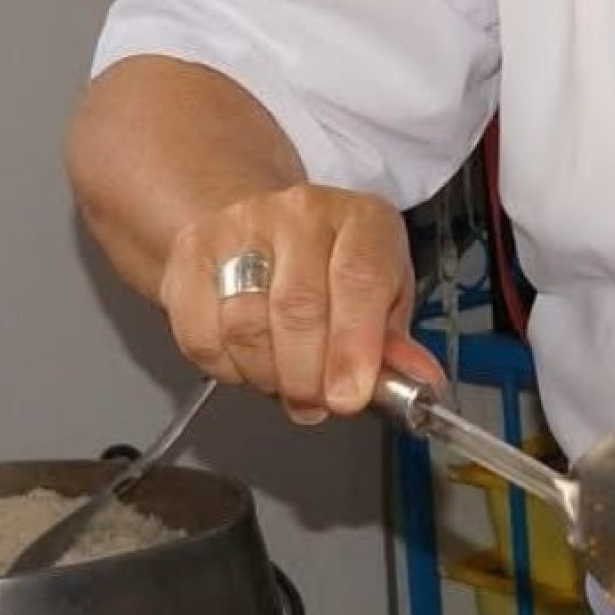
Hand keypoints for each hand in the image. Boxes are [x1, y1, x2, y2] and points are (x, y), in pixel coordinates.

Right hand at [159, 185, 443, 423]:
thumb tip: (421, 382)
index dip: (354, 347)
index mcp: (361, 219)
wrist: (266, 232)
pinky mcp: (192, 252)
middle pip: (297, 307)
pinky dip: (227, 369)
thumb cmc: (336, 271)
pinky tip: (249, 365)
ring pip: (246, 325)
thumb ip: (396, 344)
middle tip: (318, 404)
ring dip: (269, 377)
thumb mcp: (383, 299)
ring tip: (288, 386)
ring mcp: (241, 227)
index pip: (358, 278)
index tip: (349, 396)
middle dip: (308, 376)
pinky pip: (201, 334)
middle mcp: (301, 211)